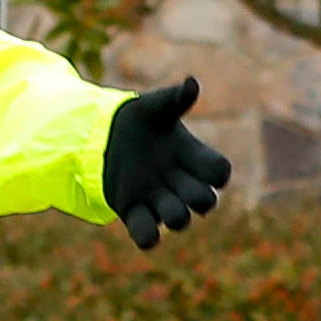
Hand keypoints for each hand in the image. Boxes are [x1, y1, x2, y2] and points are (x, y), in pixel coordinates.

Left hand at [101, 77, 231, 248]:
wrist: (101, 135)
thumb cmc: (138, 121)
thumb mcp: (155, 108)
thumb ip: (175, 99)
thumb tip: (192, 82)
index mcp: (191, 156)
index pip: (219, 171)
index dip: (219, 173)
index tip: (213, 169)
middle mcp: (180, 182)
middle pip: (204, 201)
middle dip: (200, 198)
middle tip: (184, 185)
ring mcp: (157, 199)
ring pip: (178, 220)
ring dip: (176, 215)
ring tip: (164, 202)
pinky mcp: (133, 211)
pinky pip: (146, 235)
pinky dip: (148, 237)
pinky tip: (147, 230)